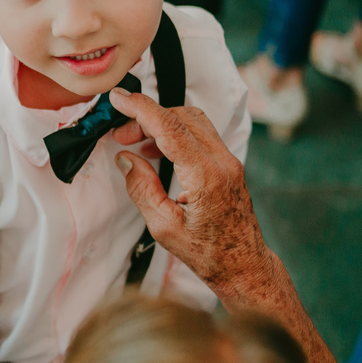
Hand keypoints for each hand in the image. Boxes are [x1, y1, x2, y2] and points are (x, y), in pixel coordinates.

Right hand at [108, 88, 276, 300]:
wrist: (243, 265)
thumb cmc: (207, 254)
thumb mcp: (164, 227)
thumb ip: (142, 189)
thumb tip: (126, 159)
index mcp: (205, 176)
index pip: (169, 128)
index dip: (140, 108)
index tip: (118, 98)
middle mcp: (221, 162)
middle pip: (180, 117)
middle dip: (146, 117)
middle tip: (120, 135)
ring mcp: (228, 161)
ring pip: (192, 121)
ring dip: (161, 123)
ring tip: (135, 142)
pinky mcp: (228, 164)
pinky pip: (200, 134)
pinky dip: (175, 133)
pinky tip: (156, 151)